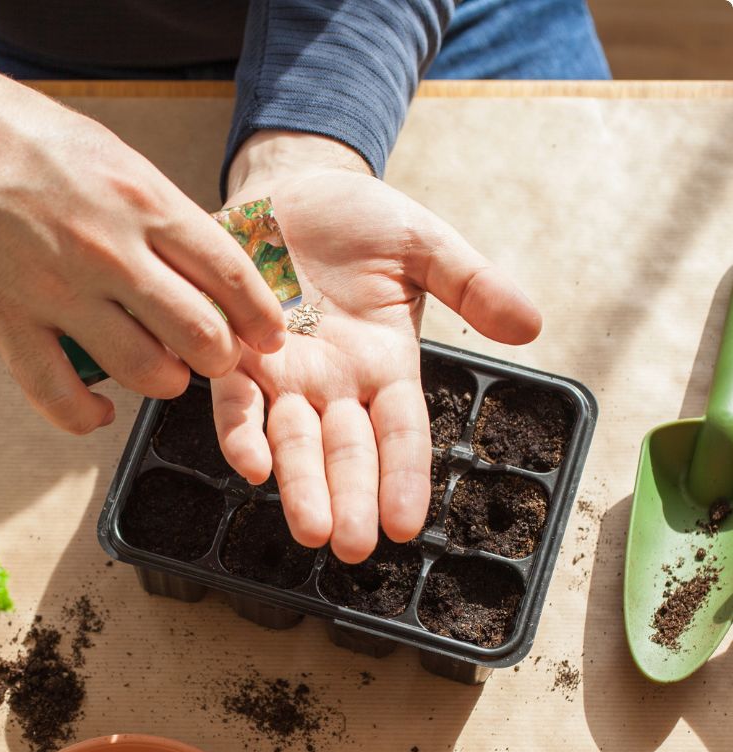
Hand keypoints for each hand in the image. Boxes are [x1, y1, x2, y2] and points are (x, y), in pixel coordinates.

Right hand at [0, 6, 284, 433]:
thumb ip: (152, 211)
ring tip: (161, 373)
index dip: (259, 315)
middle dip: (218, 358)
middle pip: (198, 334)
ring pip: (144, 371)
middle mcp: (108, 250)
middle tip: (214, 359)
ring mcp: (56, 292)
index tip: (268, 337)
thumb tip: (196, 260)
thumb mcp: (103, 153)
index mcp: (140, 198)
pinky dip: (88, 416)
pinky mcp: (6, 324)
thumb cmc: (9, 133)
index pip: (228, 273)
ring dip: (163, 381)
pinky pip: (61, 399)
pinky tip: (99, 410)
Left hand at [217, 145, 540, 562]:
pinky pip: (237, 400)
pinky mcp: (237, 353)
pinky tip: (250, 464)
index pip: (400, 434)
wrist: (291, 187)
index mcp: (385, 366)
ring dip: (299, 485)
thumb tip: (531, 325)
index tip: (405, 525)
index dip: (403, 477)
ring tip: (310, 528)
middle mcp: (334, 383)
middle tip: (351, 548)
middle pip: (345, 451)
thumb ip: (472, 283)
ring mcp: (285, 374)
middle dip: (349, 499)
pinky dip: (241, 431)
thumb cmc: (360, 220)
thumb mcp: (425, 246)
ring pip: (293, 440)